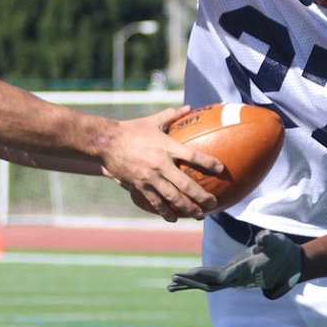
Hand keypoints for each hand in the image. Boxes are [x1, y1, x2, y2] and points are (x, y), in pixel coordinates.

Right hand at [103, 108, 223, 220]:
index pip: (192, 156)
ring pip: (173, 197)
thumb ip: (171, 115)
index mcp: (166, 146)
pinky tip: (174, 218)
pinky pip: (155, 202)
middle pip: (186, 184)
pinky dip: (165, 212)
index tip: (221, 169)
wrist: (106, 143)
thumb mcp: (152, 120)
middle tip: (214, 203)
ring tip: (199, 215)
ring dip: (188, 208)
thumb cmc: (131, 129)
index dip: (208, 163)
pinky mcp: (140, 185)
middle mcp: (160, 164)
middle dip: (202, 196)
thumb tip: (189, 107)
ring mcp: (150, 177)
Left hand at [169, 230, 304, 297]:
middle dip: (192, 282)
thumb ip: (270, 241)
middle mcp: (237, 279)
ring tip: (170, 286)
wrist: (289, 263)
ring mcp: (233, 278)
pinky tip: (181, 281)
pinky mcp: (231, 274)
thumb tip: (262, 238)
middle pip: (211, 284)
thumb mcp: (278, 243)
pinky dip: (196, 280)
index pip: (222, 277)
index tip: (189, 273)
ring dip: (190, 285)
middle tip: (173, 279)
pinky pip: (211, 280)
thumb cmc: (282, 251)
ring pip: (208, 284)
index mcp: (245, 272)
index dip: (205, 275)